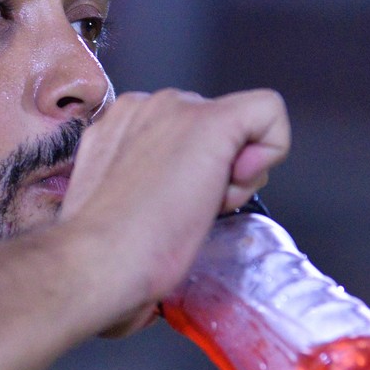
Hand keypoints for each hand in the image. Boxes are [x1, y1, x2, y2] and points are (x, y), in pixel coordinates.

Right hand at [57, 88, 289, 336]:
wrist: (97, 262)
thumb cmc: (100, 256)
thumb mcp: (113, 207)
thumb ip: (140, 186)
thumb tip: (168, 206)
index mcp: (119, 127)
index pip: (181, 137)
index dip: (190, 175)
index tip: (169, 207)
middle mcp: (145, 107)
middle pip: (213, 128)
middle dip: (216, 173)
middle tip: (187, 214)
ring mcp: (177, 109)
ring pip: (241, 126)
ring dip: (235, 173)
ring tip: (199, 207)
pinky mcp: (213, 121)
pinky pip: (269, 112)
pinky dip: (272, 147)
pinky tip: (237, 184)